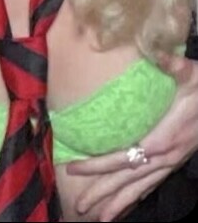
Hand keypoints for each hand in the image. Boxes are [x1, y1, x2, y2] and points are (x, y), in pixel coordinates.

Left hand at [65, 55, 197, 221]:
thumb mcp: (190, 74)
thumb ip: (172, 65)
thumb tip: (157, 52)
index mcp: (161, 138)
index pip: (122, 156)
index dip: (97, 165)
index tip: (73, 168)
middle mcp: (163, 156)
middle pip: (127, 178)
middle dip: (103, 192)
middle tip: (80, 206)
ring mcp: (169, 162)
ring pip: (139, 187)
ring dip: (117, 202)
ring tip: (97, 216)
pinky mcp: (173, 162)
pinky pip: (151, 184)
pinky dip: (136, 196)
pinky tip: (124, 205)